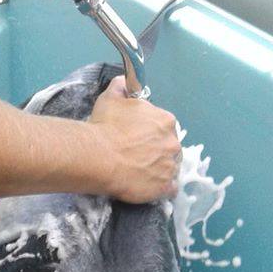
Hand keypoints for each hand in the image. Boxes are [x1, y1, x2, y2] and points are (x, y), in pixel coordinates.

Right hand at [88, 75, 180, 202]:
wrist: (99, 157)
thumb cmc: (105, 127)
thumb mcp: (111, 98)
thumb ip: (121, 87)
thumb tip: (123, 81)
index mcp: (165, 120)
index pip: (164, 127)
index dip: (151, 134)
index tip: (139, 139)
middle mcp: (173, 142)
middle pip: (170, 148)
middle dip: (158, 152)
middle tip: (139, 157)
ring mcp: (171, 166)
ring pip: (171, 168)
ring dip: (161, 170)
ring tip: (143, 174)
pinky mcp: (164, 187)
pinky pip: (171, 190)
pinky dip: (163, 189)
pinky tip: (151, 187)